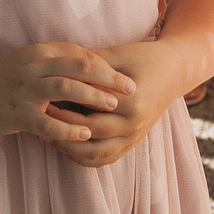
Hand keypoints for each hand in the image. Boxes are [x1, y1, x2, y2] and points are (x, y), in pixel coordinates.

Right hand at [0, 41, 133, 145]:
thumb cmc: (6, 76)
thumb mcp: (32, 60)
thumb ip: (60, 61)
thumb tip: (95, 65)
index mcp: (41, 52)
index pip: (81, 54)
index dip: (107, 65)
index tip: (128, 75)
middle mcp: (34, 67)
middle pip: (78, 67)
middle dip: (108, 78)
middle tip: (131, 89)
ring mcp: (26, 91)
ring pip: (65, 89)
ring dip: (92, 97)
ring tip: (112, 107)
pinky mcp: (18, 114)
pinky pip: (48, 123)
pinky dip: (68, 129)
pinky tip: (85, 135)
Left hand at [54, 40, 184, 167]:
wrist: (173, 72)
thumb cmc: (143, 57)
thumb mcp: (118, 54)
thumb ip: (90, 61)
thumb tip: (57, 62)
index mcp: (132, 100)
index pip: (90, 105)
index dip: (64, 100)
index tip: (43, 93)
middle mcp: (134, 124)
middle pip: (89, 132)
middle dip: (62, 124)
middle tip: (40, 114)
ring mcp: (134, 137)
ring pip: (95, 154)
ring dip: (69, 147)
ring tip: (48, 132)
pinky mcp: (132, 144)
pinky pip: (104, 159)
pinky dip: (82, 156)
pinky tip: (65, 145)